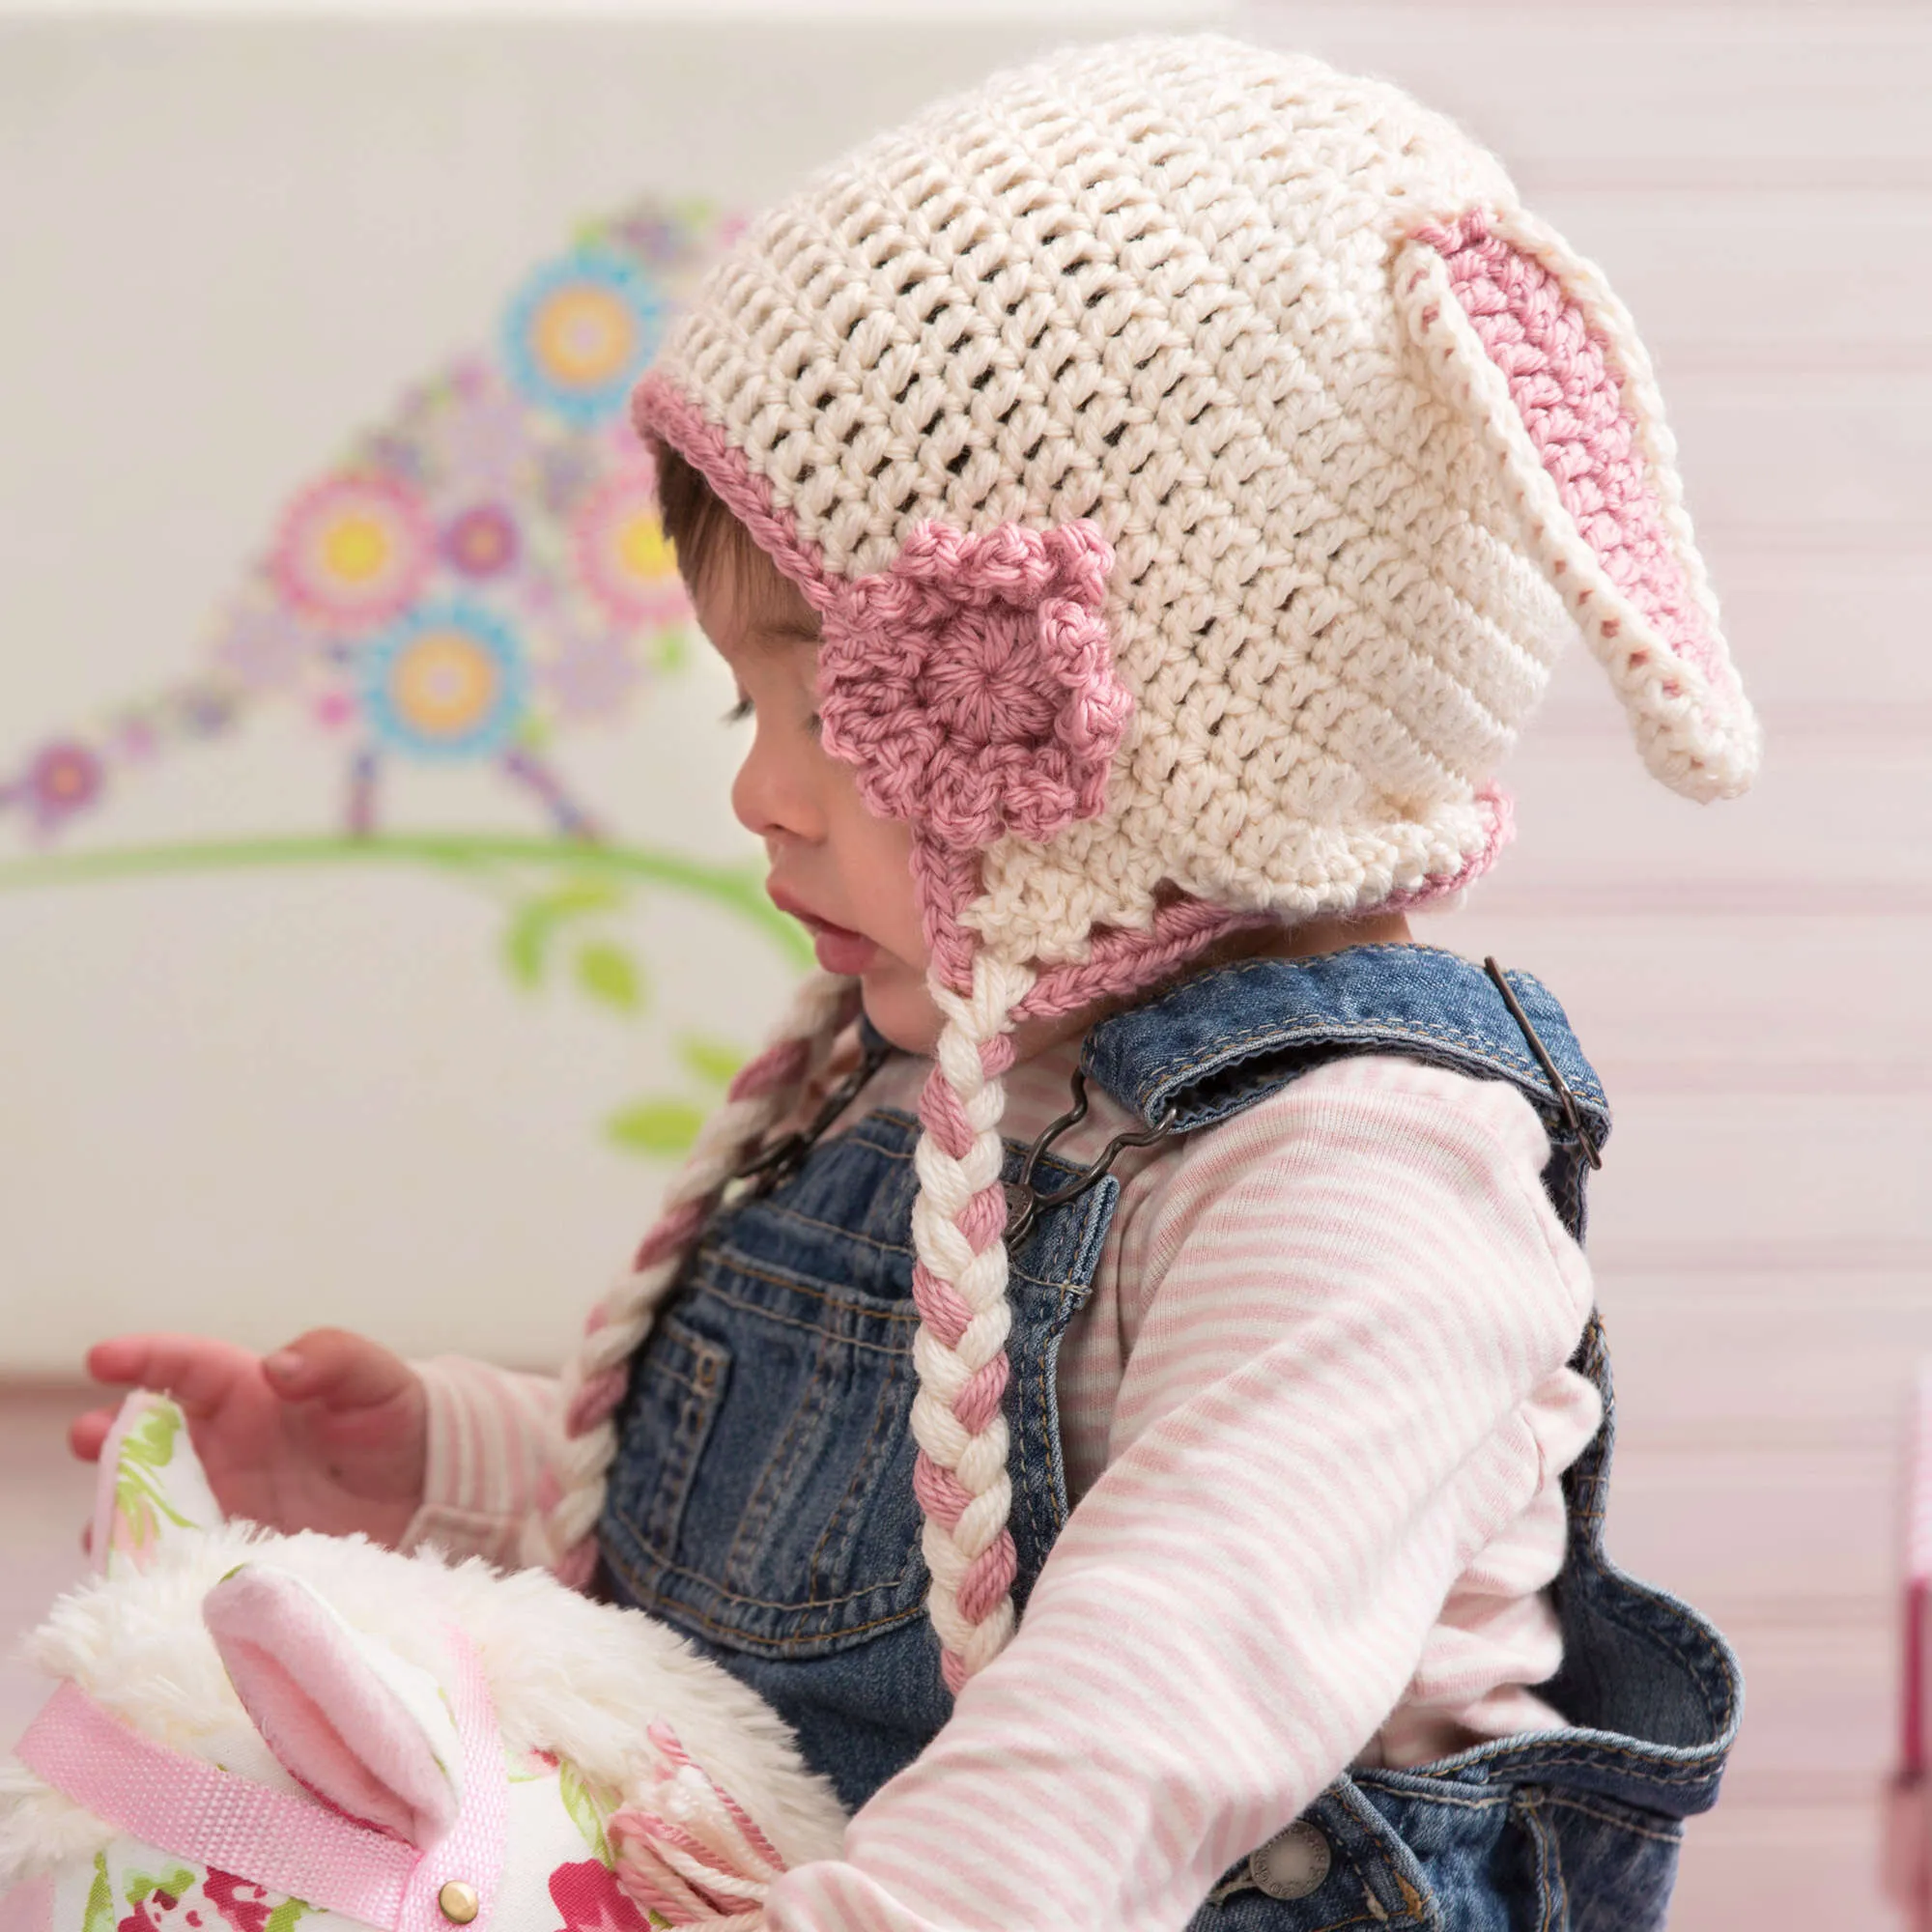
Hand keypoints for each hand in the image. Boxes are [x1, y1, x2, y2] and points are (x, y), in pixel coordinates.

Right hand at [70, 1329, 427, 1545]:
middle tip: (88, 1440)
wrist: (429, 1491)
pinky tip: (142, 1576)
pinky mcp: (236, 1551)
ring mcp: (224, 1501)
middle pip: (148, 1439)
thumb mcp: (377, 1377)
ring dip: (120, 1510)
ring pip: (151, 1503)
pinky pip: (182, 1557)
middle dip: (109, 1437)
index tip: (101, 1358)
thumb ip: (333, 1359)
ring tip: (103, 1521)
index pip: (186, 1367)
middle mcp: (223, 1446)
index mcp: (249, 1393)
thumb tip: (278, 1369)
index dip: (144, 1358)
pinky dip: (157, 1565)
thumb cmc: (397, 1419)